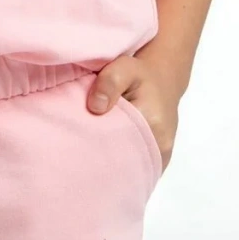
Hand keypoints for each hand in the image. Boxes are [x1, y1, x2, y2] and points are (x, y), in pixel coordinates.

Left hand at [87, 55, 177, 172]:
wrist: (163, 81)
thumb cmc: (141, 74)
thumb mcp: (124, 68)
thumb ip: (109, 82)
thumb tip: (95, 107)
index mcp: (151, 123)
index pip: (119, 147)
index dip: (96, 150)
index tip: (75, 151)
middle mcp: (160, 145)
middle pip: (125, 164)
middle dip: (101, 165)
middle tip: (76, 162)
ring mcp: (161, 156)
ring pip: (132, 171)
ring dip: (112, 170)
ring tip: (88, 167)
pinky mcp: (159, 161)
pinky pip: (139, 171)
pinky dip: (123, 170)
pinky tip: (105, 165)